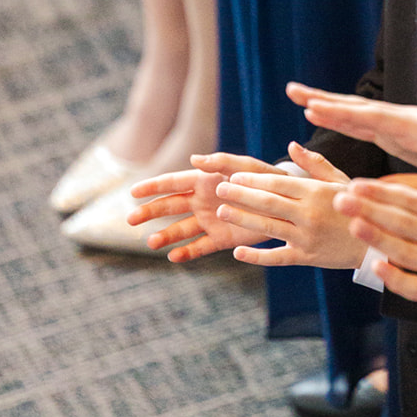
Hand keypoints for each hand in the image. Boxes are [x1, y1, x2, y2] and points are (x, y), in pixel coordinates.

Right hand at [128, 152, 275, 260]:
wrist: (286, 204)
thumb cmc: (266, 179)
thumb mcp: (246, 167)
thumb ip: (221, 162)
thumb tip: (193, 158)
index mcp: (204, 180)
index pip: (172, 183)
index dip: (152, 187)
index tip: (132, 192)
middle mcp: (202, 200)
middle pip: (169, 207)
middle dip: (149, 212)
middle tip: (130, 220)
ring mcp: (209, 220)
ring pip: (180, 229)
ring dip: (165, 235)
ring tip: (150, 243)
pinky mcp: (221, 238)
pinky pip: (199, 247)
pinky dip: (186, 253)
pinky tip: (174, 257)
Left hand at [214, 144, 363, 268]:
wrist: (376, 243)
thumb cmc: (357, 206)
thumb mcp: (340, 181)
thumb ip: (315, 164)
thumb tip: (291, 145)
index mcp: (315, 192)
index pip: (278, 183)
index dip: (254, 179)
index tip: (234, 175)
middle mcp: (309, 214)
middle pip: (268, 203)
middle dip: (241, 195)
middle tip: (219, 188)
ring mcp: (306, 238)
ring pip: (268, 228)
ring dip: (242, 219)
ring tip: (221, 211)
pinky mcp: (306, 258)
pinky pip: (277, 257)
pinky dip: (256, 256)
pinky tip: (237, 252)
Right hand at [288, 82, 416, 202]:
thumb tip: (377, 196)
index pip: (376, 119)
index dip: (344, 115)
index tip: (313, 107)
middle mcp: (408, 120)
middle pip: (360, 108)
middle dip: (326, 99)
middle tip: (291, 90)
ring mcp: (404, 123)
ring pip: (359, 112)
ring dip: (329, 103)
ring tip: (298, 95)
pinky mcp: (403, 131)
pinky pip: (366, 122)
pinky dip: (343, 116)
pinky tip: (326, 113)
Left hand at [334, 180, 416, 340]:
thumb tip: (401, 205)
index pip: (415, 200)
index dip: (382, 192)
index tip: (355, 184)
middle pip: (406, 220)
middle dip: (370, 208)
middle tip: (341, 198)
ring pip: (410, 249)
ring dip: (379, 236)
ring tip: (353, 224)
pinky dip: (397, 277)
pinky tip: (377, 268)